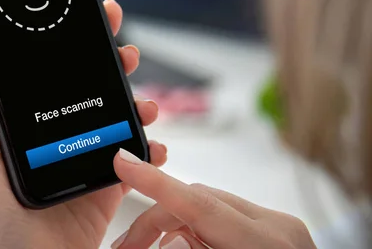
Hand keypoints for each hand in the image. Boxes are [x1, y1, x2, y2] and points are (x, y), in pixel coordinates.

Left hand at [0, 0, 166, 248]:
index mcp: (24, 127)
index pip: (47, 75)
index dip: (68, 45)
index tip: (87, 20)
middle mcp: (55, 138)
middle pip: (87, 90)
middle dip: (110, 67)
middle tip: (124, 51)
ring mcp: (82, 159)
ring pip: (115, 119)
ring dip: (135, 104)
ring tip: (145, 103)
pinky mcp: (105, 186)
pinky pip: (133, 159)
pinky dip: (149, 149)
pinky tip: (154, 145)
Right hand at [111, 150, 316, 248]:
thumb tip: (170, 239)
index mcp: (266, 245)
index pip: (200, 202)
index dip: (156, 182)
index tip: (124, 162)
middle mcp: (276, 227)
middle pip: (199, 201)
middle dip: (156, 219)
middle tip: (125, 245)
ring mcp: (279, 226)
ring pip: (209, 206)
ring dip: (176, 224)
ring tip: (149, 246)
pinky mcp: (277, 230)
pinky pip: (225, 216)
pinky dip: (199, 229)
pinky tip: (184, 244)